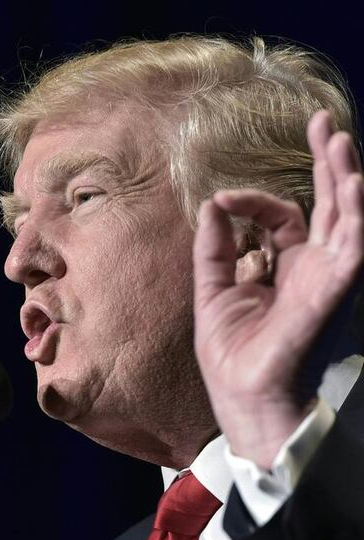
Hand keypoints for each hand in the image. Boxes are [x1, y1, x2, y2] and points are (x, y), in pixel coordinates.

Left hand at [193, 110, 363, 468]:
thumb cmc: (232, 352)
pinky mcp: (334, 290)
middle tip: (324, 122)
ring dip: (344, 176)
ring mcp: (326, 277)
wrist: (244, 394)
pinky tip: (353, 183)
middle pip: (325, 205)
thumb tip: (212, 205)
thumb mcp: (213, 290)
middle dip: (326, 164)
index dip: (253, 201)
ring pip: (345, 216)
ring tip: (339, 137)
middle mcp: (311, 268)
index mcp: (284, 268)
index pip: (281, 217)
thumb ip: (214, 248)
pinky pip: (352, 246)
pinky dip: (355, 214)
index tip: (221, 201)